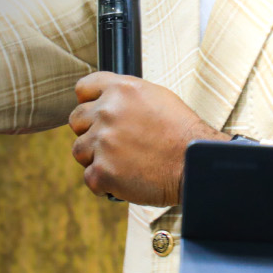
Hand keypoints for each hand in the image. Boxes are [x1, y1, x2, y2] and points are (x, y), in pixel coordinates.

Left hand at [68, 72, 227, 205]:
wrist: (196, 164)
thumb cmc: (182, 134)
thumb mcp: (156, 98)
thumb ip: (124, 97)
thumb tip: (103, 102)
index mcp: (120, 90)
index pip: (83, 89)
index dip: (88, 103)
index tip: (95, 115)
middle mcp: (108, 112)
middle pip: (76, 120)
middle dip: (91, 132)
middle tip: (114, 144)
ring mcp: (103, 141)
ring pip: (79, 151)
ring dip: (96, 158)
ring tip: (123, 163)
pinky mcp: (103, 171)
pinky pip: (90, 178)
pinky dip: (104, 183)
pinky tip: (124, 179)